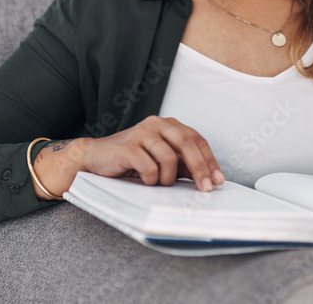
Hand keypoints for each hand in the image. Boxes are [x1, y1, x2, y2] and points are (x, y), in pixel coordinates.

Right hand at [79, 115, 224, 191]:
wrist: (95, 157)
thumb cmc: (130, 160)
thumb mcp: (160, 159)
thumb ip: (180, 163)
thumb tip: (206, 177)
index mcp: (168, 125)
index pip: (197, 139)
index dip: (209, 160)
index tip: (218, 180)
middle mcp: (156, 124)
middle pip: (187, 143)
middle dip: (200, 168)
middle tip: (206, 188)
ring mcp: (141, 133)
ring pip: (169, 157)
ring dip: (169, 178)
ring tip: (160, 184)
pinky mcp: (128, 146)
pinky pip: (149, 167)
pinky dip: (151, 179)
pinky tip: (145, 181)